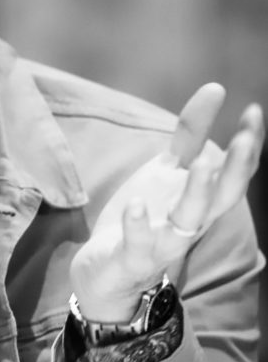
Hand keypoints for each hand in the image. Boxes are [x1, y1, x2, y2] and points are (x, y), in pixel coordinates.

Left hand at [70, 84, 263, 322]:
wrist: (108, 275)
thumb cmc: (146, 218)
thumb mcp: (167, 171)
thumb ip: (191, 134)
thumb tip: (216, 87)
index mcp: (201, 201)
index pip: (234, 174)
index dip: (247, 146)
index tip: (254, 110)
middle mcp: (190, 224)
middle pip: (222, 199)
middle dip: (236, 170)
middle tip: (246, 138)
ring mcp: (162, 243)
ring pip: (188, 222)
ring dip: (197, 194)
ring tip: (201, 164)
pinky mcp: (131, 259)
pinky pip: (138, 245)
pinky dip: (139, 225)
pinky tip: (138, 203)